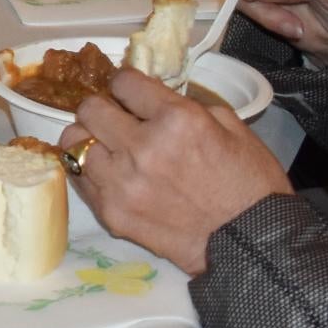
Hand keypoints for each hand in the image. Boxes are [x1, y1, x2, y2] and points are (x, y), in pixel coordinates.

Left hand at [62, 69, 291, 275]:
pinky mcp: (111, 213)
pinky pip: (79, 177)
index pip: (125, 82)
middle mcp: (143, 148)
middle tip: (119, 119)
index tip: (133, 93)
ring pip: (74, 141)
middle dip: (105, 108)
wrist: (253, 245)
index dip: (128, 84)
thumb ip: (189, 106)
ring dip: (90, 138)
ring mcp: (122, 183)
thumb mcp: (232, 128)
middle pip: (90, 108)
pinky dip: (90, 170)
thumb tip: (156, 98)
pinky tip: (109, 172)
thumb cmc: (251, 185)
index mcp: (177, 120)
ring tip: (109, 147)